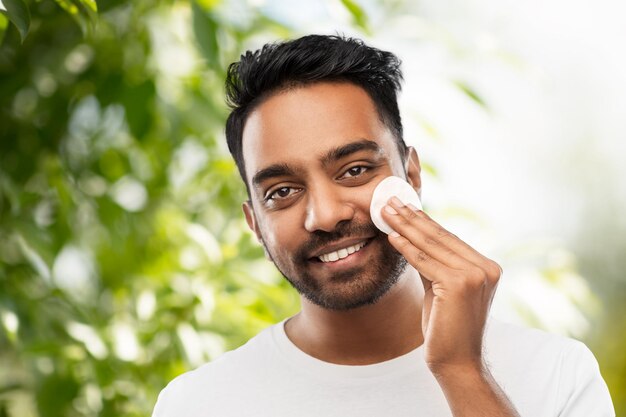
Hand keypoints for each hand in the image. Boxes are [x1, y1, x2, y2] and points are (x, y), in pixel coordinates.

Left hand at [381, 196, 500, 374]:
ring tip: (386, 212)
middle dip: (411, 218)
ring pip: (431, 246)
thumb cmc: (448, 329)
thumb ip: (434, 265)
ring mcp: (475, 275)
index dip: (424, 221)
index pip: (449, 238)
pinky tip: (391, 236)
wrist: (457, 363)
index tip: (404, 207)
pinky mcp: (459, 285)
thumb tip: (412, 239)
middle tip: (390, 201)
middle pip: (440, 238)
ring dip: (405, 227)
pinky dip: (406, 248)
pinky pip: (424, 262)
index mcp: (487, 267)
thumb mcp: (442, 289)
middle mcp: (486, 268)